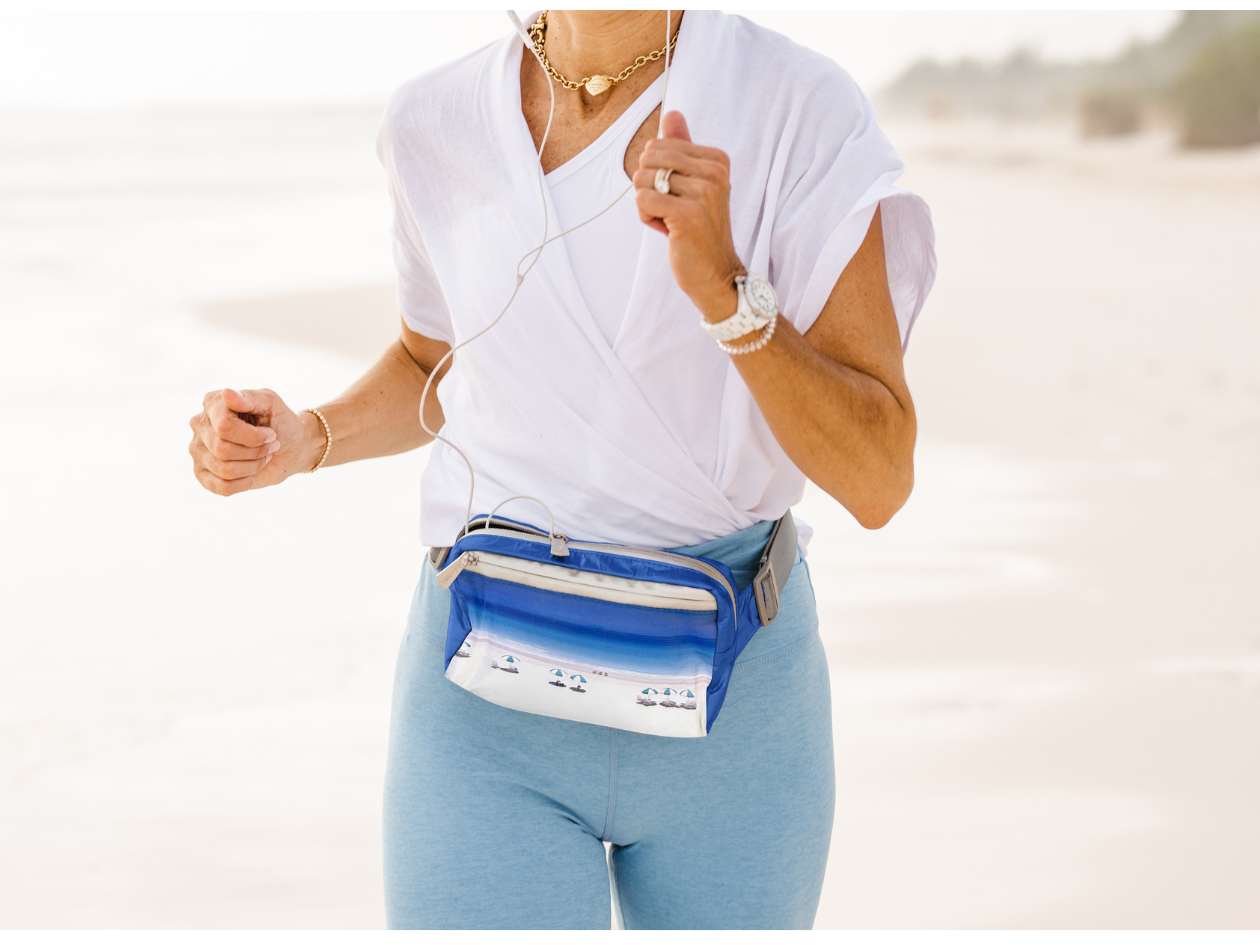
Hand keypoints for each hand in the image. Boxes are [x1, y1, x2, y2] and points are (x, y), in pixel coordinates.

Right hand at [188, 388, 319, 495]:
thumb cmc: (278, 421)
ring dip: (253, 466)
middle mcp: (199, 426)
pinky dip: (245, 482)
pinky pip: (222, 487)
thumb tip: (227, 394)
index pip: (224, 426)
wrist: (290, 447)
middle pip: (222, 449)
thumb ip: (250, 397)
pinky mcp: (203, 475)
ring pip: (223, 469)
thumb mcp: (271, 403)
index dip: (253, 436)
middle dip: (255, 451)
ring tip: (264, 457)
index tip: (271, 434)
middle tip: (271, 446)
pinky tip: (252, 472)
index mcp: (212, 403)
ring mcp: (198, 451)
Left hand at [633, 110, 743, 320]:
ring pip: (642, 179)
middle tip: (671, 210)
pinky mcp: (688, 214)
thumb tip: (672, 113)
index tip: (679, 196)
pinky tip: (667, 231)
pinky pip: (643, 200)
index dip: (657, 174)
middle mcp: (714, 171)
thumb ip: (683, 148)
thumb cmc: (700, 229)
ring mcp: (703, 192)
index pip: (659, 145)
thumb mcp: (694, 184)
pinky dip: (646, 218)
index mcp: (717, 159)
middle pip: (648, 158)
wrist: (716, 273)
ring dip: (647, 205)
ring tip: (671, 221)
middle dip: (648, 186)